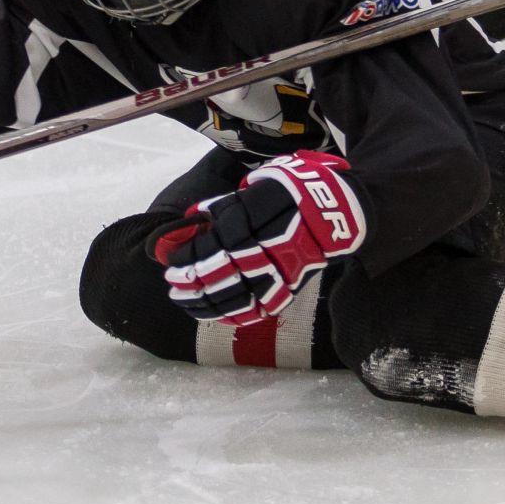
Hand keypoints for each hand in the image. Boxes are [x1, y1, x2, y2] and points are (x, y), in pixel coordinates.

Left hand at [150, 150, 367, 325]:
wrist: (333, 209)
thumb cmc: (286, 192)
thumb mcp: (252, 188)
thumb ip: (221, 207)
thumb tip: (189, 223)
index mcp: (258, 217)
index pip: (215, 244)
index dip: (190, 257)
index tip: (171, 262)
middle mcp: (271, 246)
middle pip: (224, 272)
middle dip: (194, 282)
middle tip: (172, 285)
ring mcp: (284, 270)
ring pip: (240, 295)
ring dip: (207, 303)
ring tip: (185, 302)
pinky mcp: (292, 287)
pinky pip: (261, 308)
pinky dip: (236, 315)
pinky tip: (214, 315)